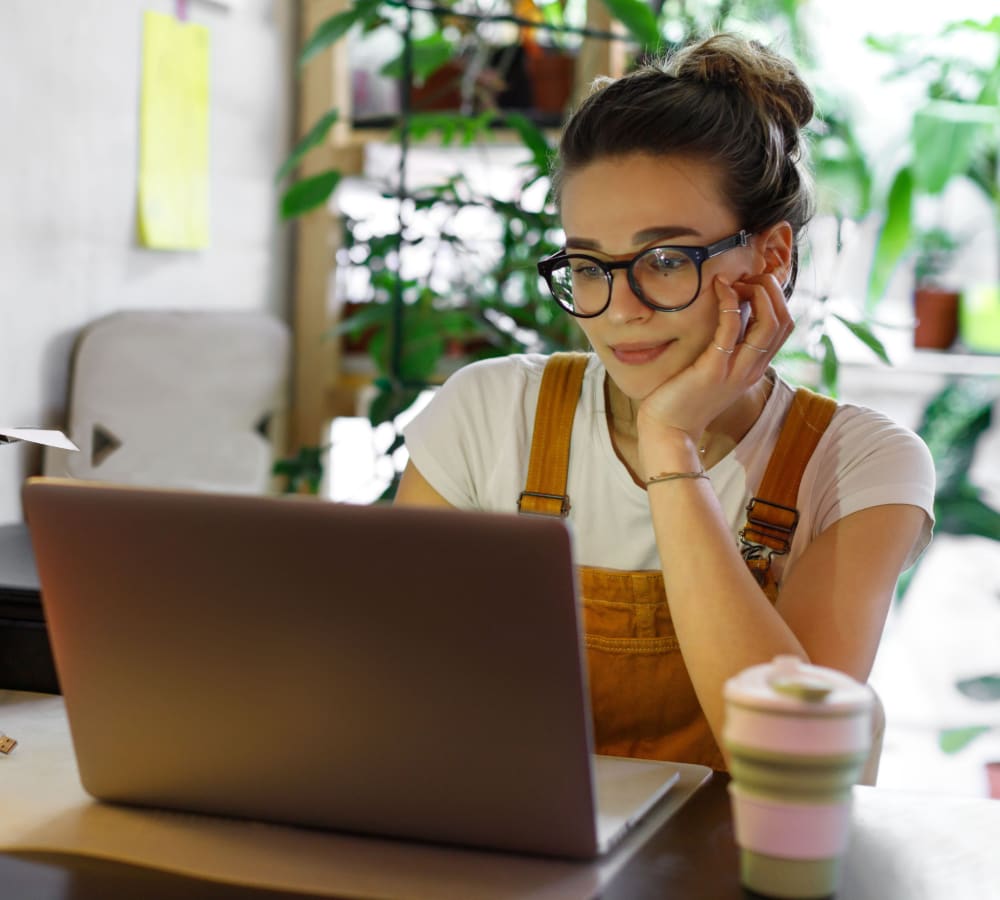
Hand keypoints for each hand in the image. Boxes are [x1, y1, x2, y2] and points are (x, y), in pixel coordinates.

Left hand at [635, 270, 792, 463]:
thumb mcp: (714, 370)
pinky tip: (719, 288)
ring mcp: (736, 371)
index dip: (775, 298)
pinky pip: (731, 329)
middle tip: (746, 277)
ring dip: (758, 293)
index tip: (750, 284)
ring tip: (736, 280)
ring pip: (769, 324)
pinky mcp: (713, 370)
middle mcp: (752, 370)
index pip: (784, 326)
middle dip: (771, 290)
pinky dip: (730, 303)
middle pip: (784, 321)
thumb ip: (726, 347)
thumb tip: (729, 313)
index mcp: (754, 368)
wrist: (669, 431)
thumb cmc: (684, 399)